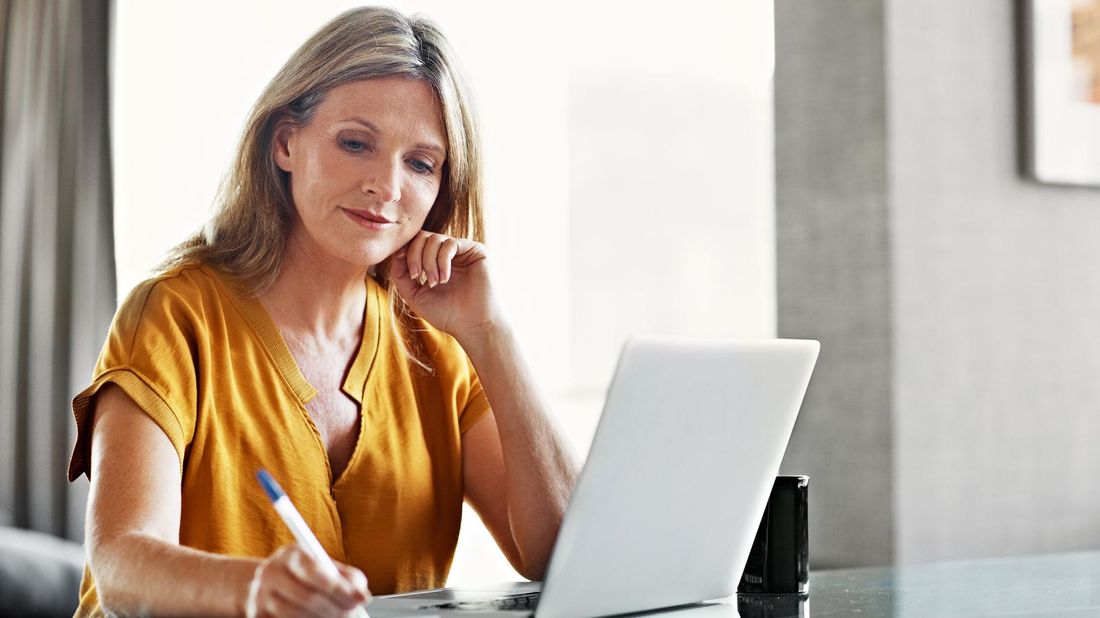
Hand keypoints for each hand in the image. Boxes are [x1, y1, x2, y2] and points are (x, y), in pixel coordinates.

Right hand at [245, 545, 370, 617]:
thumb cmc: (308, 575)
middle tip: (352, 614)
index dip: (340, 588)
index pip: (315, 572)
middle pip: (307, 598)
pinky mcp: (257, 616)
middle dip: (335, 609)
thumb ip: (348, 577)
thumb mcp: (328, 567)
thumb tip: (362, 595)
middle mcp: (270, 573)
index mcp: (290, 554)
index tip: (362, 600)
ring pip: (296, 615)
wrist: (269, 585)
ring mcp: (259, 596)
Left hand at [388, 231, 502, 340]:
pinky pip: (450, 243)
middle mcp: (449, 254)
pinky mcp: (476, 250)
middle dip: (415, 256)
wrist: (472, 325)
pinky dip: (442, 261)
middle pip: (422, 236)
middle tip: (418, 277)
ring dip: (429, 261)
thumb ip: (400, 274)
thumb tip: (396, 252)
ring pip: (434, 239)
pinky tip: (445, 278)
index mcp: (435, 262)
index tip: (410, 274)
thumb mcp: (414, 295)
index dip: (406, 253)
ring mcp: (462, 251)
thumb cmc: (446, 314)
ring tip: (435, 282)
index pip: (415, 244)